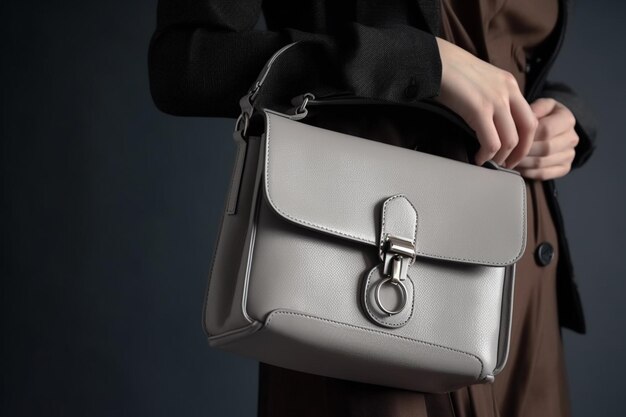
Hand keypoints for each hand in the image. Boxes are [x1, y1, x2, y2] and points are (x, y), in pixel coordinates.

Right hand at [433, 37, 537, 167]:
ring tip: (490, 162)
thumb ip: (491, 96)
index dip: (526, 139)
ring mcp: (496, 101)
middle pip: (528, 130)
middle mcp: (508, 92)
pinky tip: (478, 158)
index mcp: (510, 84)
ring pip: (510, 140)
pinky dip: (486, 155)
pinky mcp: (480, 110)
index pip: (529, 117)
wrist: (434, 61)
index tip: (515, 152)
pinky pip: (491, 142)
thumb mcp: (481, 80)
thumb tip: (491, 120)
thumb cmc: (450, 70)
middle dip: (520, 152)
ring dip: (502, 157)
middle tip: (508, 164)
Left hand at [514, 98, 578, 179]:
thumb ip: (534, 109)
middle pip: (544, 149)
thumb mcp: (541, 105)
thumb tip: (523, 119)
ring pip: (542, 163)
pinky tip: (517, 167)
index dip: (526, 136)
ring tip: (507, 159)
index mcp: (567, 119)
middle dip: (522, 151)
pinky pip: (544, 174)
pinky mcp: (564, 168)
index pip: (545, 130)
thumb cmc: (544, 114)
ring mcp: (569, 155)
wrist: (557, 127)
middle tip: (505, 151)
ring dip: (522, 163)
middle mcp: (572, 138)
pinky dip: (527, 172)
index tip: (509, 137)